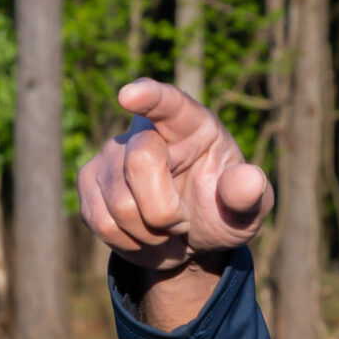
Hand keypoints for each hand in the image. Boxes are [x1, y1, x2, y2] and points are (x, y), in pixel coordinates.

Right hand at [77, 79, 273, 285]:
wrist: (187, 237)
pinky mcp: (88, 181)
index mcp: (190, 124)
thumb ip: (250, 195)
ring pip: (119, 205)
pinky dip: (129, 244)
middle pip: (140, 163)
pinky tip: (145, 239)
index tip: (129, 94)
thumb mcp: (248, 211)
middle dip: (165, 212)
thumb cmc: (220, 212)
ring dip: (150, 236)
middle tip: (183, 225)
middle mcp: (143, 131)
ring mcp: (109, 154)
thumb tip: (249, 179)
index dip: (149, 96)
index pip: (168, 103)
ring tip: (166, 234)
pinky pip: (102, 222)